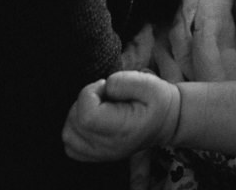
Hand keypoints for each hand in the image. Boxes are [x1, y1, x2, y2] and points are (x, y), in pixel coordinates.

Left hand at [61, 70, 181, 161]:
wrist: (166, 122)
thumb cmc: (158, 102)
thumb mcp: (151, 84)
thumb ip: (125, 81)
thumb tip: (105, 86)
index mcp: (123, 130)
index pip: (87, 117)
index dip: (89, 94)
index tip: (105, 86)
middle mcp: (109, 147)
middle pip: (75, 124)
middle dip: (85, 101)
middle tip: (105, 95)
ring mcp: (101, 154)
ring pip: (69, 134)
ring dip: (77, 114)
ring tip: (98, 105)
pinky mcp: (95, 155)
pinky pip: (71, 145)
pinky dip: (75, 129)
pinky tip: (91, 118)